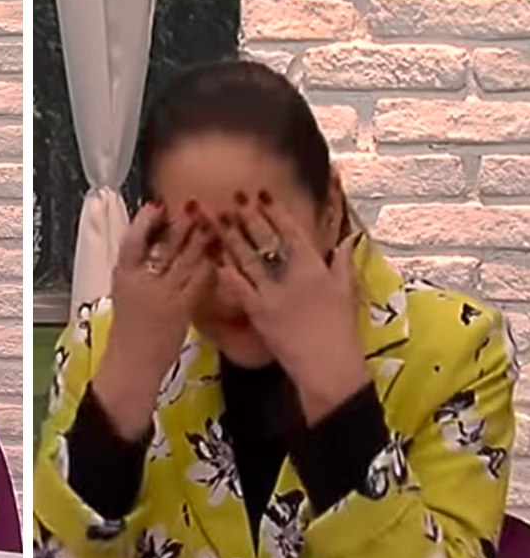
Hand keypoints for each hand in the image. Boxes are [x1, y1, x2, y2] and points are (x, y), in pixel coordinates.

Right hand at [92, 199, 219, 441]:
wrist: (133, 363)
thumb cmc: (130, 328)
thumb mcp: (127, 292)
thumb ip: (141, 269)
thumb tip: (160, 243)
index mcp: (122, 275)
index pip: (132, 240)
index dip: (145, 220)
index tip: (158, 204)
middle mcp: (141, 280)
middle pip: (165, 244)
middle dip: (184, 223)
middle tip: (199, 205)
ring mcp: (163, 294)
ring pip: (187, 259)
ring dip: (203, 239)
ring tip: (217, 221)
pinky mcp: (182, 308)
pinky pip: (201, 280)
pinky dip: (212, 265)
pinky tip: (222, 256)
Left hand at [213, 191, 369, 424]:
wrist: (328, 363)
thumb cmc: (340, 329)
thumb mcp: (346, 291)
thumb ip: (342, 263)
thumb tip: (345, 241)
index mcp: (314, 266)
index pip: (291, 231)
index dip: (274, 211)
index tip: (260, 194)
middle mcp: (291, 274)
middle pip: (264, 240)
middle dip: (246, 217)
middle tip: (230, 198)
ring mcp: (272, 292)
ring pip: (246, 259)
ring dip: (229, 237)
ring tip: (215, 219)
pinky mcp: (257, 311)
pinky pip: (237, 287)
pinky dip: (224, 271)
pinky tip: (211, 258)